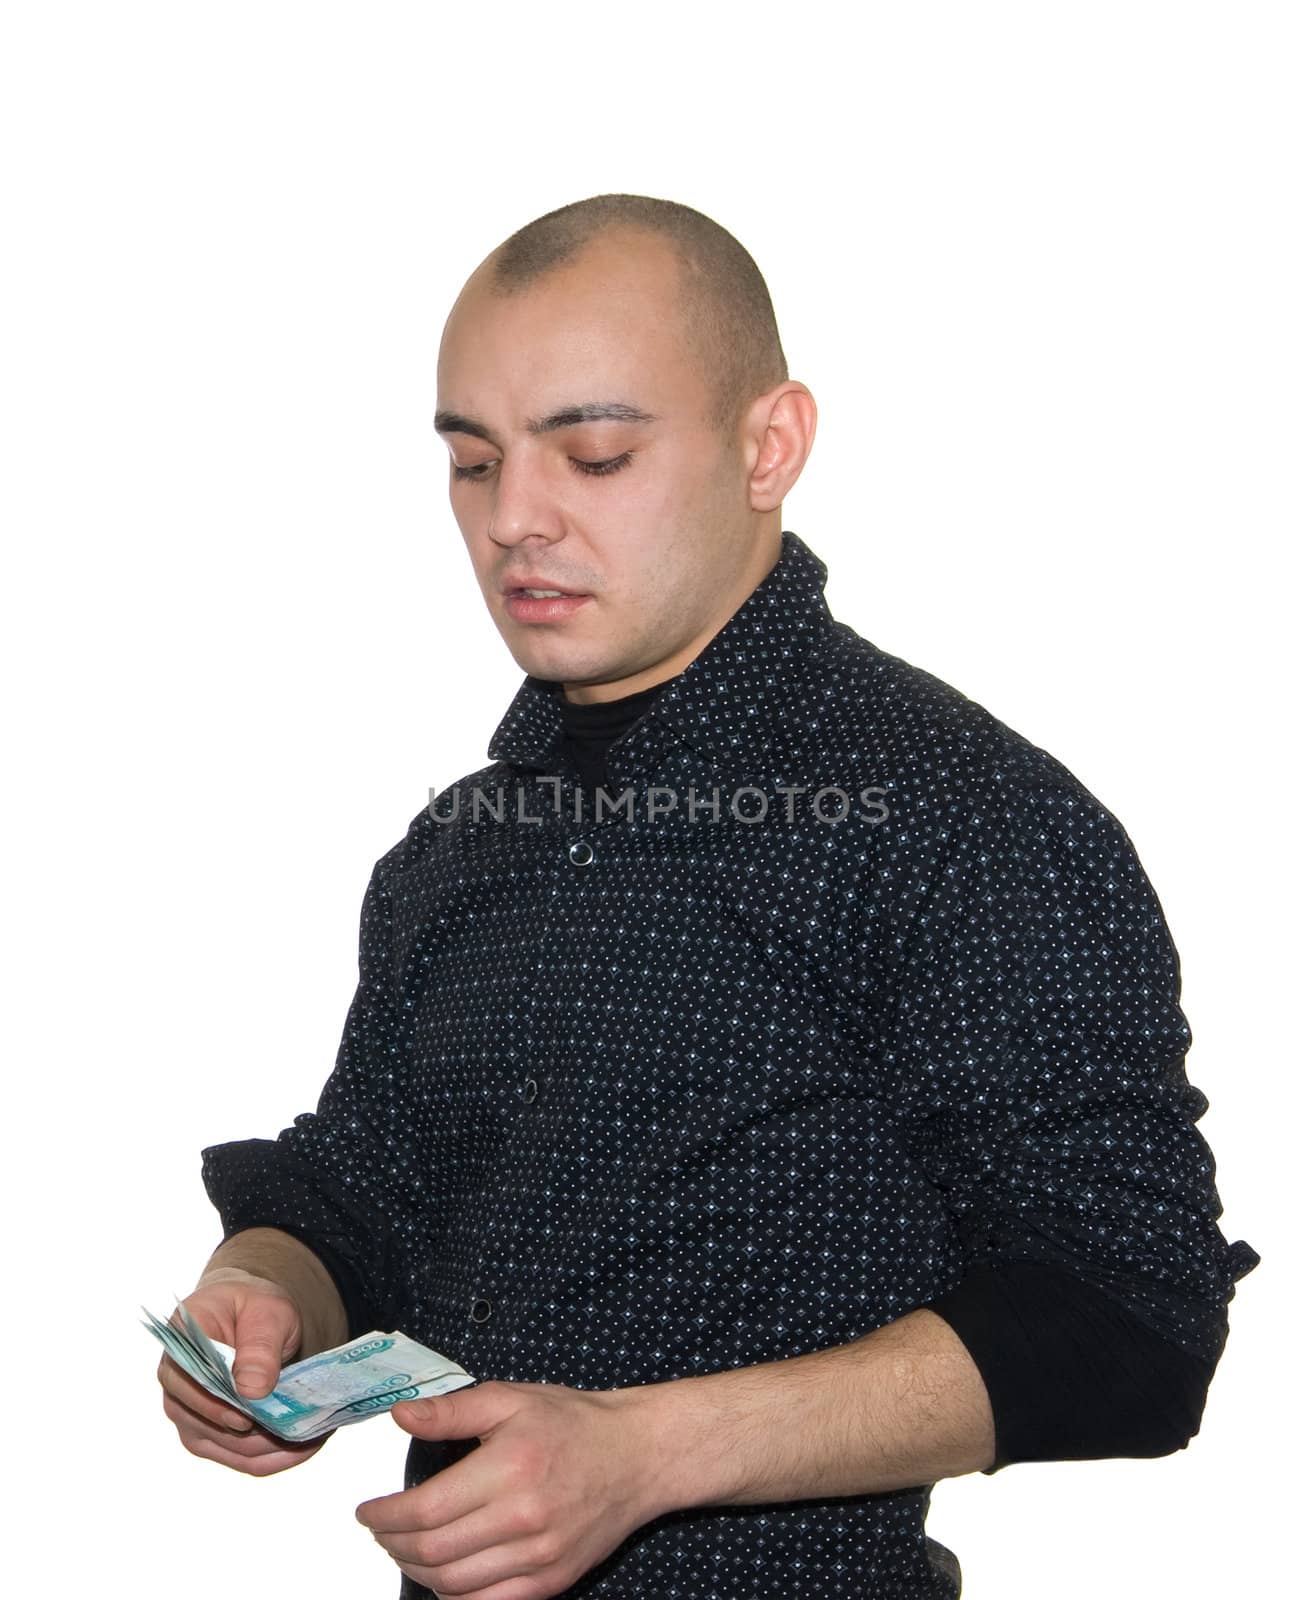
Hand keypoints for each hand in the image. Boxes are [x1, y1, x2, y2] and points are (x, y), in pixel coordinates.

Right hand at [156, 1265, 329, 1475]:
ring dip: (275, 1446)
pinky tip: (307, 1444)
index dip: (219, 1405)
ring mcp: (189, 1414)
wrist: (251, 1317)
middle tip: (307, 1424)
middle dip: (260, 1430)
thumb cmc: (255, 1307)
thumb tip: (251, 1391)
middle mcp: (176, 1384)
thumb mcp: (267, 1311)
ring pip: (231, 1448)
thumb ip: (259, 1345)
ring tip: (317, 1432)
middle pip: (212, 1423)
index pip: (191, 1382)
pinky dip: (276, 1456)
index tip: (252, 1416)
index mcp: (180, 1343)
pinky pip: (242, 1458)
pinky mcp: (208, 1435)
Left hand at [356, 1379, 668, 1599]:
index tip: (367, 1511)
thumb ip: (452, 1411)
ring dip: (417, 1571)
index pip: (425, 1510)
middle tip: (381, 1529)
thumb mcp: (511, 1399)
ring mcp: (539, 1556)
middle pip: (433, 1552)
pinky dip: (453, 1596)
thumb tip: (401, 1415)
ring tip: (406, 1548)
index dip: (385, 1517)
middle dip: (392, 1545)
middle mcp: (523, 1518)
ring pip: (454, 1584)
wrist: (635, 1455)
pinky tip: (443, 1574)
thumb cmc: (573, 1422)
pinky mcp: (551, 1581)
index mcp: (508, 1468)